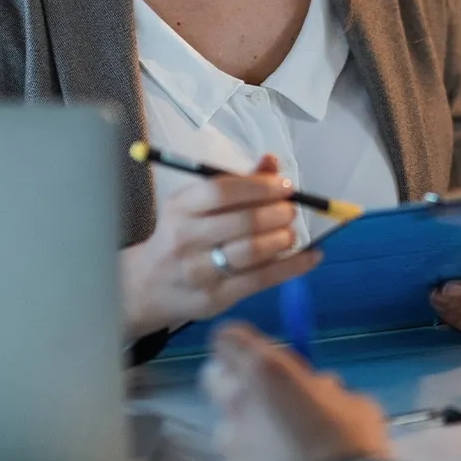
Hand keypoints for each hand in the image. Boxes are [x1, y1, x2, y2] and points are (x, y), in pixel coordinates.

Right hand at [122, 155, 319, 338]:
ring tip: (291, 233)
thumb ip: (236, 183)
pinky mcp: (214, 298)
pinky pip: (261, 280)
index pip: (223, 191)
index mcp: (181, 206)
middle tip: (291, 211)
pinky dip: (292, 266)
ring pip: (252, 252)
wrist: (149, 285)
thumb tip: (271, 161)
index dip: (260, 187)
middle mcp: (186, 238)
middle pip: (243, 222)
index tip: (286, 186)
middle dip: (277, 213)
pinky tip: (311, 257)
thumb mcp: (197, 204)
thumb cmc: (183, 234)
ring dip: (283, 239)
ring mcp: (198, 271)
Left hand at [202, 323, 389, 460]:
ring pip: (226, 424)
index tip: (263, 354)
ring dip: (246, 428)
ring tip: (276, 449)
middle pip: (213, 375)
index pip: (227, 337)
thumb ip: (326, 390)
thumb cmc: (350, 443)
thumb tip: (320, 390)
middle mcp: (238, 402)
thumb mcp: (351, 403)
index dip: (242, 343)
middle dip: (233, 379)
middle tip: (264, 394)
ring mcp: (228, 444)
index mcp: (267, 371)